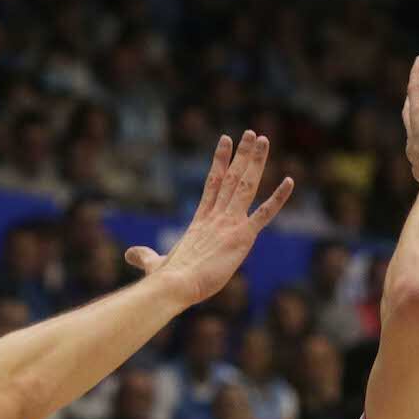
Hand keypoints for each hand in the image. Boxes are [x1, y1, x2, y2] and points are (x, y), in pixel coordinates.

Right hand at [124, 132, 292, 304]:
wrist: (174, 285)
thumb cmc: (165, 278)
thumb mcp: (154, 263)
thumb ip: (145, 256)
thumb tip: (129, 254)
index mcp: (200, 221)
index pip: (212, 184)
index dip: (220, 161)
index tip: (226, 140)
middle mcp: (216, 216)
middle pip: (232, 178)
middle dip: (242, 155)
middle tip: (252, 133)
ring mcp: (229, 224)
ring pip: (246, 185)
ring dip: (255, 162)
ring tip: (263, 139)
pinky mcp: (241, 236)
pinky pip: (264, 214)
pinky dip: (278, 198)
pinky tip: (290, 181)